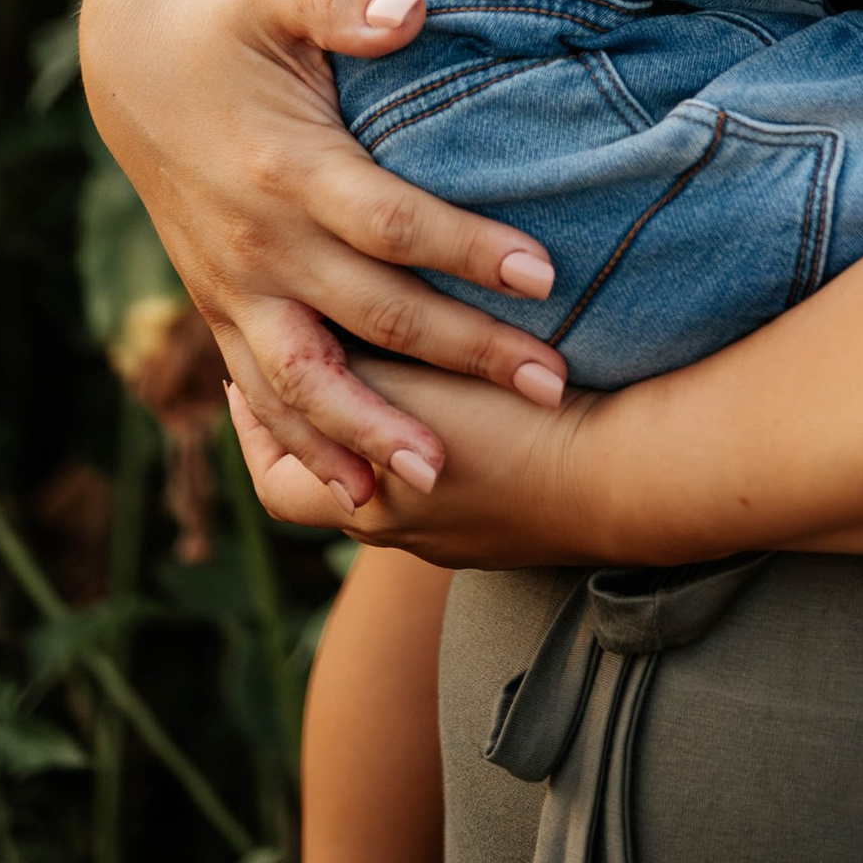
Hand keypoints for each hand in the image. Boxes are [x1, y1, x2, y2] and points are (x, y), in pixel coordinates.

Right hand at [80, 0, 569, 505]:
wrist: (128, 65)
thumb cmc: (222, 20)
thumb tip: (411, 8)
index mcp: (286, 170)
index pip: (392, 223)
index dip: (467, 249)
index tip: (545, 275)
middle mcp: (258, 244)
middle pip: (373, 316)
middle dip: (462, 355)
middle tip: (551, 387)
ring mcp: (233, 289)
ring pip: (306, 381)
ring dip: (373, 432)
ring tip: (438, 477)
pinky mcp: (220, 312)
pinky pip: (260, 396)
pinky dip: (303, 447)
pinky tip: (354, 493)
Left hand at [227, 357, 611, 569]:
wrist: (617, 477)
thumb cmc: (511, 425)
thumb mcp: (411, 381)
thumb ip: (351, 355)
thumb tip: (305, 324)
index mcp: (363, 503)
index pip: (275, 479)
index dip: (253, 426)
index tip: (244, 376)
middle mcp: (398, 533)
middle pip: (329, 489)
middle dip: (319, 431)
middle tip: (310, 368)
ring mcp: (456, 537)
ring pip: (395, 489)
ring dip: (384, 440)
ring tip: (388, 377)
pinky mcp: (507, 527)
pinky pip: (450, 492)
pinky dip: (438, 449)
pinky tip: (460, 409)